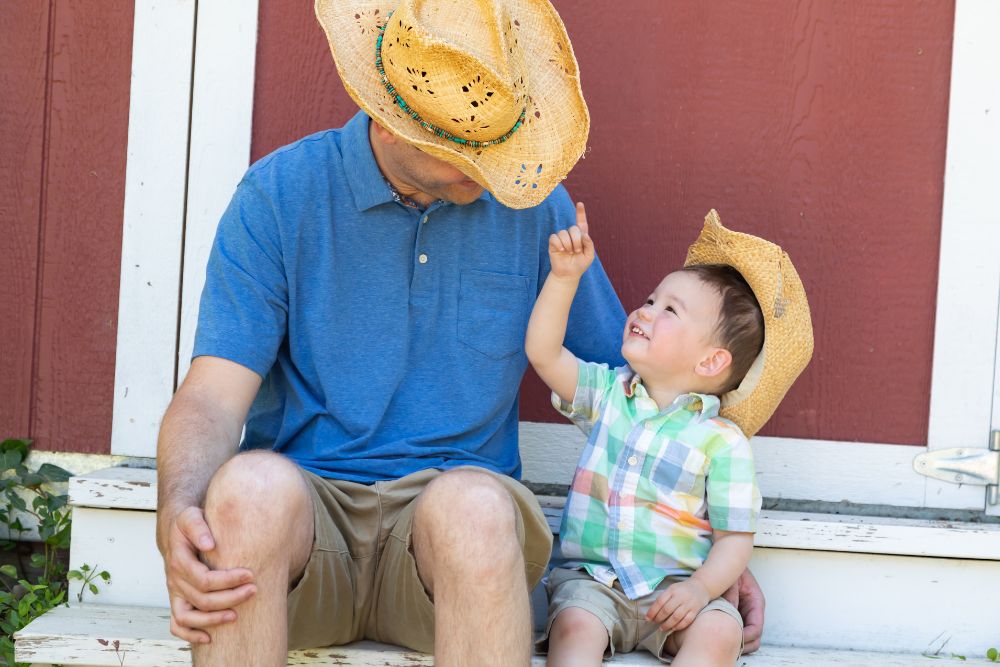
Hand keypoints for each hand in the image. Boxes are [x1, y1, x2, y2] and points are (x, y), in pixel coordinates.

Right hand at [161, 506, 256, 643]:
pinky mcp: (177, 600)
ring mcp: (174, 592)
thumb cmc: (189, 523)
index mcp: (179, 561)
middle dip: (230, 598)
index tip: (250, 574)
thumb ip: (199, 527)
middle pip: (201, 599)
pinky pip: (177, 624)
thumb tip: (209, 544)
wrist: (176, 531)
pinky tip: (210, 638)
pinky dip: (190, 635)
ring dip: (212, 620)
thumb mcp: (191, 517)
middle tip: (253, 591)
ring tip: (236, 616)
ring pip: (187, 617)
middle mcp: (174, 580)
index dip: (227, 580)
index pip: (203, 579)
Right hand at [548, 202, 594, 279]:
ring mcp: (561, 238)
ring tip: (569, 253)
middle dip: (577, 241)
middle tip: (577, 251)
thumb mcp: (589, 256)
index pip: (581, 222)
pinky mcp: (553, 243)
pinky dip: (559, 244)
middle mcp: (571, 235)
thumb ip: (589, 244)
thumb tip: (584, 234)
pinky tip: (561, 251)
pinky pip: (554, 237)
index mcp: (581, 236)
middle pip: (573, 228)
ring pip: (563, 233)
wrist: (568, 274)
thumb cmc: (580, 265)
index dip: (580, 213)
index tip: (580, 204)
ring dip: (568, 245)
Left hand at [646, 579, 710, 632]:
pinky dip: (679, 626)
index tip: (647, 618)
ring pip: (676, 617)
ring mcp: (689, 604)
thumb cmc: (682, 589)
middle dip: (659, 618)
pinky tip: (673, 628)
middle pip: (667, 610)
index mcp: (672, 590)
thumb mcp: (672, 589)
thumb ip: (664, 598)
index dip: (652, 611)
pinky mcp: (696, 610)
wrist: (701, 586)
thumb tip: (652, 611)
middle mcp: (681, 596)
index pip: (660, 602)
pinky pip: (686, 620)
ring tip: (662, 628)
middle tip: (655, 623)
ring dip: (667, 624)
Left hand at [722, 568, 764, 652]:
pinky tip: (718, 633)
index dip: (745, 637)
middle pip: (754, 638)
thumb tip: (728, 613)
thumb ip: (731, 596)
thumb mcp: (731, 581)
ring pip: (746, 637)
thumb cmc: (730, 570)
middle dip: (742, 644)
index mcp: (756, 602)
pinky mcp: (737, 615)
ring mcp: (746, 614)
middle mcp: (753, 611)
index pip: (756, 628)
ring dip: (736, 641)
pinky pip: (736, 630)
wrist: (725, 561)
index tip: (733, 639)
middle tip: (726, 646)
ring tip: (721, 641)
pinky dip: (730, 634)